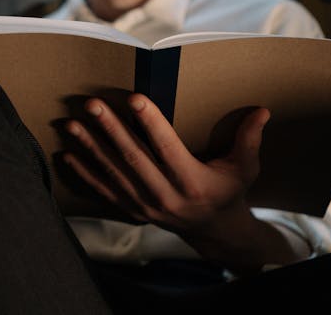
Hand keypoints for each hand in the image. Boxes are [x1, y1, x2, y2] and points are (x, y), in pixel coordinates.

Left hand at [63, 96, 305, 271]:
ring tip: (71, 123)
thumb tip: (262, 110)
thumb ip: (249, 139)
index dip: (151, 123)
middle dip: (110, 129)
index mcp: (193, 182)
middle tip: (93, 103)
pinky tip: (67, 154)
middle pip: (133, 159)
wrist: (214, 231)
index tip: (134, 98)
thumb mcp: (245, 168)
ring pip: (113, 173)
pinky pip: (103, 191)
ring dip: (90, 147)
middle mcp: (166, 197)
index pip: (168, 148)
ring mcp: (145, 206)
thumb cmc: (229, 191)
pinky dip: (84, 173)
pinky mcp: (132, 211)